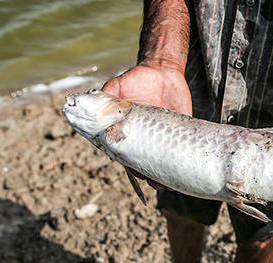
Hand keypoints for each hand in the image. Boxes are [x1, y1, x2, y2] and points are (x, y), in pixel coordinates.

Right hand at [101, 63, 191, 189]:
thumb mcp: (117, 87)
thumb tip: (90, 104)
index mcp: (129, 132)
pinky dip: (182, 161)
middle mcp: (146, 138)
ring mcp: (164, 136)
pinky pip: (182, 149)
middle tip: (151, 180)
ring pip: (164, 161)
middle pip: (146, 163)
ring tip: (167, 183)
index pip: (128, 154)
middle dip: (148, 174)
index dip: (130, 165)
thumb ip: (106, 98)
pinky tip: (182, 170)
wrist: (162, 70)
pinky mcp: (181, 130)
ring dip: (164, 174)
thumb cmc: (136, 79)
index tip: (133, 170)